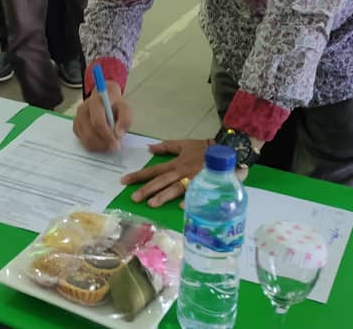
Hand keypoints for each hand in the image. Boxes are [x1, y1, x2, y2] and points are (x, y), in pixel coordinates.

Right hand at [73, 80, 132, 152]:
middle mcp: (83, 109)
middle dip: (102, 144)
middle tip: (113, 147)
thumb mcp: (125, 108)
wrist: (106, 99)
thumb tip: (118, 135)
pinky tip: (101, 141)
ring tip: (108, 144)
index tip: (116, 144)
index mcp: (95, 102)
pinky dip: (93, 145)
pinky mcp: (76, 126)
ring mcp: (77, 118)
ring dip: (98, 146)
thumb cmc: (115, 105)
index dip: (107, 136)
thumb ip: (125, 120)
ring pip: (85, 139)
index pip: (98, 122)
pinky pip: (82, 141)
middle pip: (89, 134)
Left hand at [122, 140, 249, 207]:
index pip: (154, 170)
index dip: (138, 175)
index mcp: (175, 164)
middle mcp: (182, 172)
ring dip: (164, 195)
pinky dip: (191, 199)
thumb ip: (166, 147)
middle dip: (147, 189)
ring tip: (152, 204)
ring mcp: (194, 179)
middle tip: (134, 198)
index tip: (124, 181)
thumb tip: (149, 148)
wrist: (229, 149)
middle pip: (162, 181)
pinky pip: (198, 193)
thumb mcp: (184, 144)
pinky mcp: (206, 185)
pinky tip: (183, 207)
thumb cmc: (205, 149)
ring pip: (176, 188)